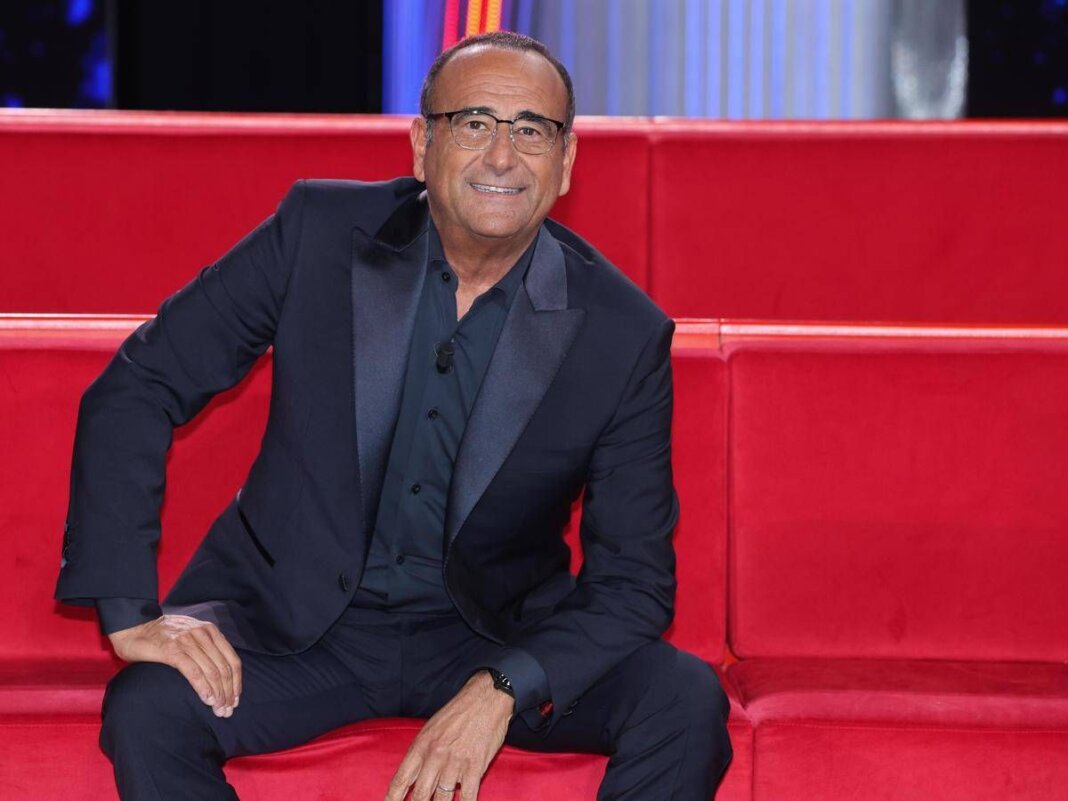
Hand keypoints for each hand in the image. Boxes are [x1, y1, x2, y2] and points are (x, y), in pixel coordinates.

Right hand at [107, 614, 241, 717]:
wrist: (134, 626)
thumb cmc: (162, 635)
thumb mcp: (191, 635)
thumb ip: (205, 648)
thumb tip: (220, 674)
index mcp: (210, 631)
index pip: (232, 660)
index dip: (236, 683)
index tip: (235, 700)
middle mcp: (202, 634)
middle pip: (224, 669)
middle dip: (228, 693)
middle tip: (227, 711)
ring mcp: (188, 642)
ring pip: (211, 672)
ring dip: (218, 694)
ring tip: (219, 710)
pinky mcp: (172, 651)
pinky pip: (194, 672)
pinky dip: (203, 688)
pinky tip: (207, 700)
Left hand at [385, 670, 512, 800]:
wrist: (486, 698)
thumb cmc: (458, 712)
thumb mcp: (431, 728)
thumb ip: (421, 751)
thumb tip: (412, 775)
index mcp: (421, 745)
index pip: (401, 780)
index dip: (392, 798)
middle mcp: (435, 756)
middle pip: (420, 795)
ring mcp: (455, 763)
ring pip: (442, 800)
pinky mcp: (475, 766)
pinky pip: (467, 797)